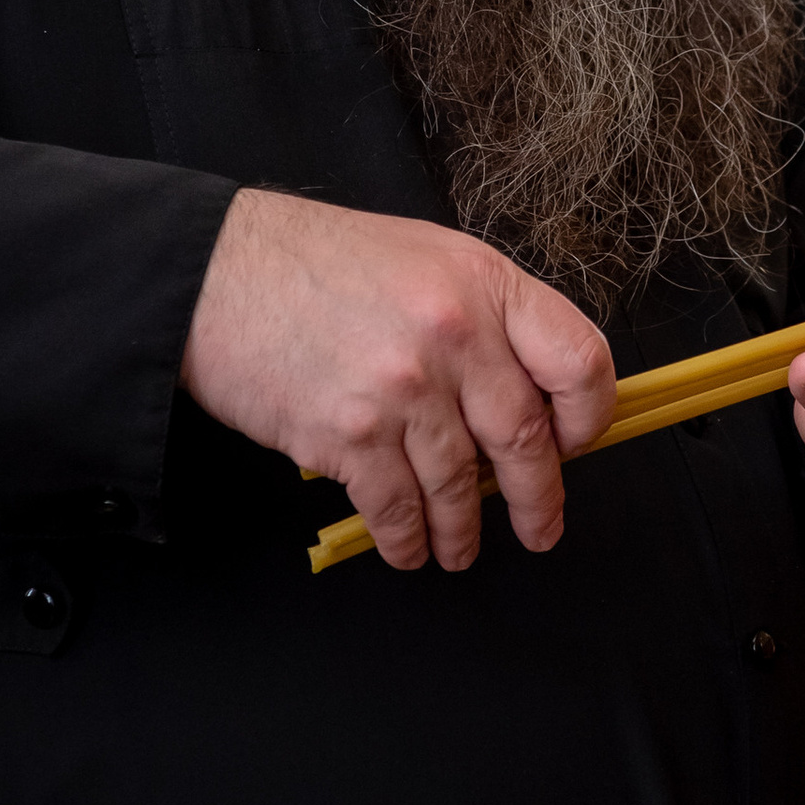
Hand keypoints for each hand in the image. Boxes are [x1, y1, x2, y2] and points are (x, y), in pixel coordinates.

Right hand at [181, 188, 615, 571]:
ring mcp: (402, 391)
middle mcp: (454, 337)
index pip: (577, 361)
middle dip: (538, 499)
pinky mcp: (348, 436)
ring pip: (460, 486)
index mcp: (483, 285)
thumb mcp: (423, 257)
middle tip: (541, 526)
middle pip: (526, 441)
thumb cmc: (311, 261)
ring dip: (464, 530)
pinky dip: (409, 538)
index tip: (577, 444)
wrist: (215, 274)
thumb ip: (481, 316)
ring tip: (460, 547)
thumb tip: (520, 388)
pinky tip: (409, 546)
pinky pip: (398, 508)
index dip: (589, 416)